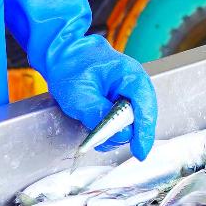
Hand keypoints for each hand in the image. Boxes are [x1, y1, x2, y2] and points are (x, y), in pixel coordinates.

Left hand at [0, 0, 159, 159]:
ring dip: (112, 130)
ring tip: (90, 123)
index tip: (140, 152)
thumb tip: (115, 134)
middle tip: (100, 138)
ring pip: (129, 122)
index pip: (145, 108)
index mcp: (131, 76)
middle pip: (140, 118)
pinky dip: (108, 126)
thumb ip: (98, 115)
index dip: (144, 132)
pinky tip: (93, 121)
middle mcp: (134, 84)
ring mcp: (127, 92)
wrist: (59, 52)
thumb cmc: (69, 64)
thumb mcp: (79, 94)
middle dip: (122, 132)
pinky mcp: (118, 99)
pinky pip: (120, 119)